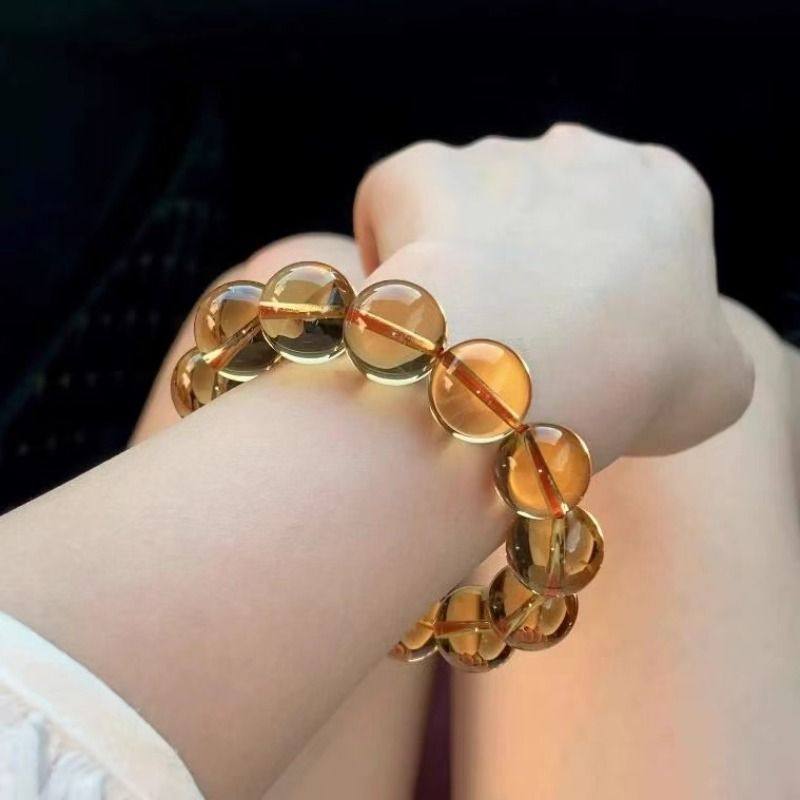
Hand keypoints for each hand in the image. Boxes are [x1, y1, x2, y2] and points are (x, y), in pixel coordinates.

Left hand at [355, 124, 753, 465]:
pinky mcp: (424, 167)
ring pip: (465, 204)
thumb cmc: (635, 386)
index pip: (625, 224)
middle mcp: (580, 153)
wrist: (532, 372)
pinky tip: (410, 303)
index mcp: (663, 191)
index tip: (572, 337)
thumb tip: (668, 355)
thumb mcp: (715, 385)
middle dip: (523, 266)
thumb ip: (698, 350)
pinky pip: (394, 202)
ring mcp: (499, 154)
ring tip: (456, 334)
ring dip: (459, 260)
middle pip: (540, 210)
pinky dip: (392, 249)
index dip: (593, 285)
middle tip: (509, 341)